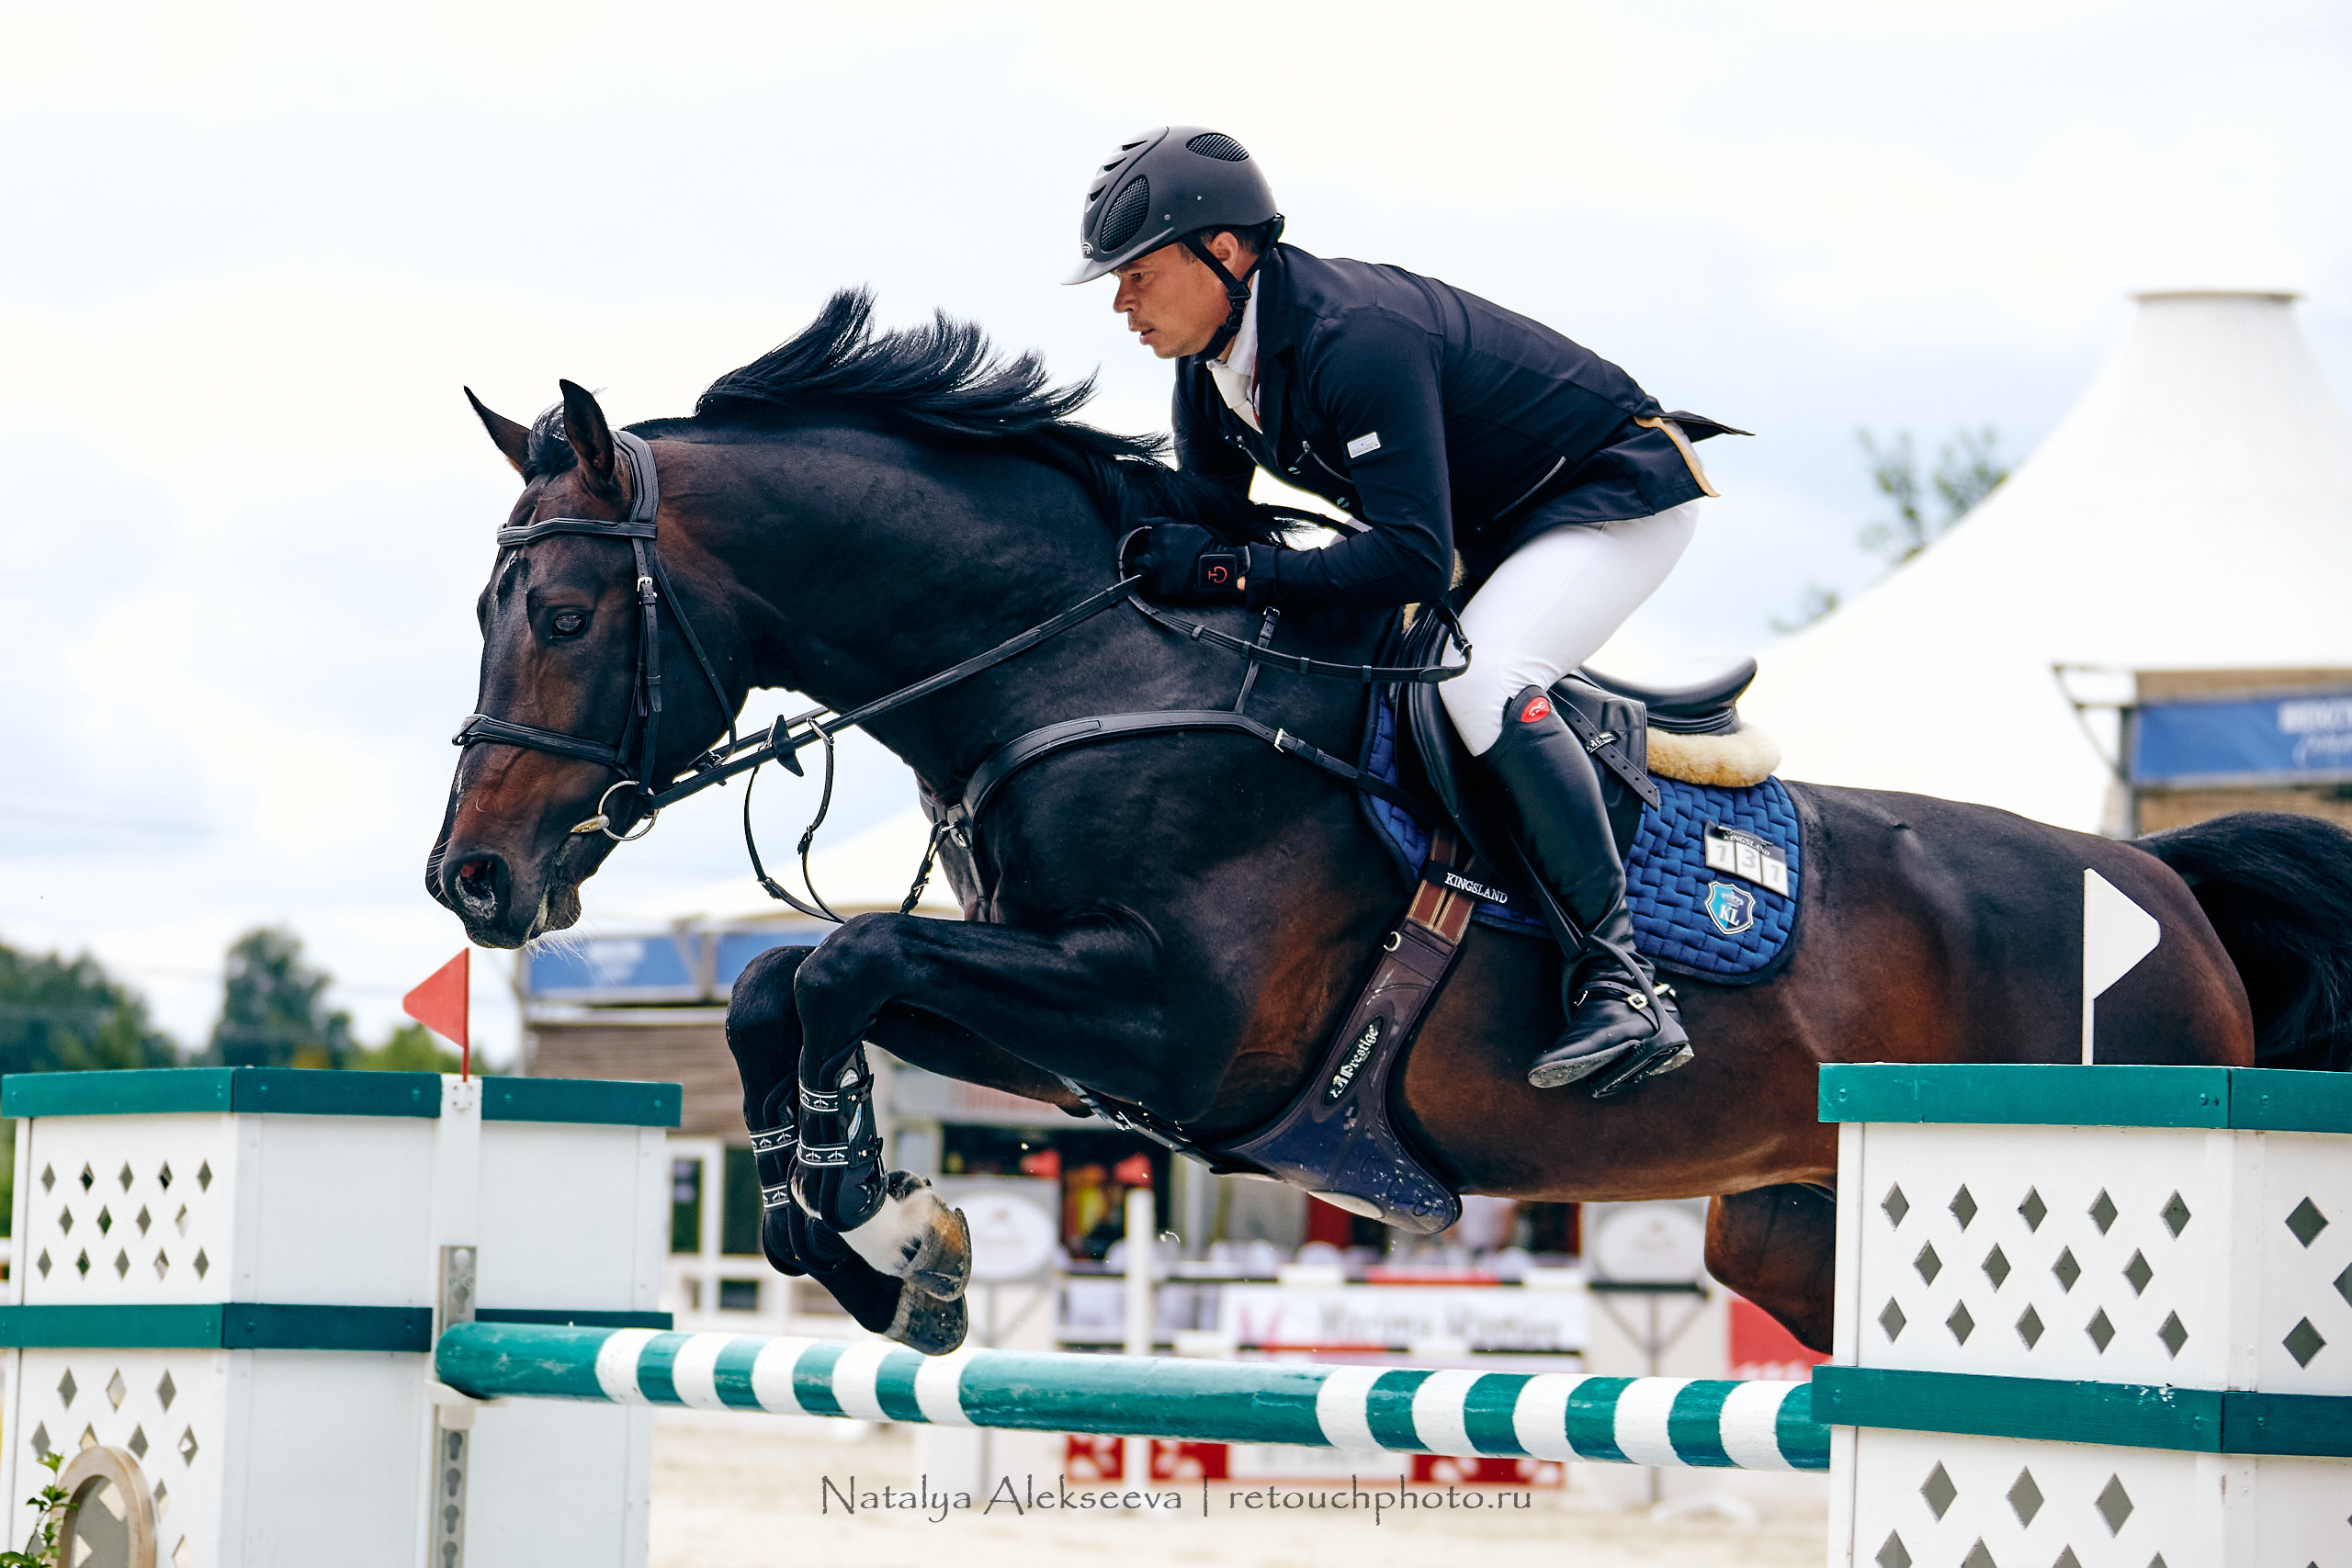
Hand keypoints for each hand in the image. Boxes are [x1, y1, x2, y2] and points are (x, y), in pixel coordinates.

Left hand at [1125, 522, 1251, 603]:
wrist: (1217, 569)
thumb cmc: (1206, 546)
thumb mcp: (1187, 526)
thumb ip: (1163, 524)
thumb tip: (1141, 522)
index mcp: (1160, 532)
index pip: (1139, 534)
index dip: (1144, 541)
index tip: (1148, 546)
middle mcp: (1154, 548)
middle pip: (1138, 550)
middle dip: (1143, 554)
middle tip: (1153, 559)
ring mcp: (1154, 567)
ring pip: (1137, 565)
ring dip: (1142, 567)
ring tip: (1153, 570)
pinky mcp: (1158, 585)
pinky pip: (1145, 582)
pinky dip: (1149, 580)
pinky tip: (1159, 579)